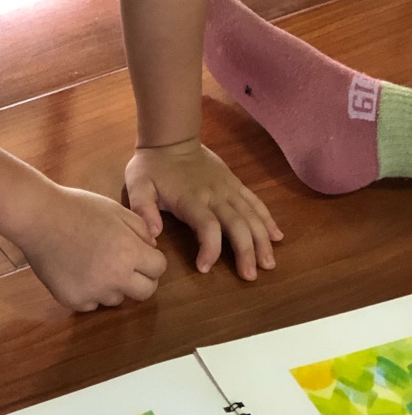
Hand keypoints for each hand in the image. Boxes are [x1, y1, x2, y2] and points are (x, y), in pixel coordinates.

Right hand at [14, 181, 166, 312]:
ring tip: (92, 263)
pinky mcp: (74, 301)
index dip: (152, 259)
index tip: (141, 254)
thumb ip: (140, 229)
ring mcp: (94, 292)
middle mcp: (116, 278)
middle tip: (125, 265)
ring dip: (113, 285)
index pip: (159, 268)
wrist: (37, 218)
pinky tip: (75, 270)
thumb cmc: (77, 208)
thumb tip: (152, 249)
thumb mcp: (115, 209)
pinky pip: (92, 303)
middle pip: (145, 292)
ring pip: (117, 298)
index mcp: (129, 252)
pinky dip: (88, 291)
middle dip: (141, 279)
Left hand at [125, 139, 282, 279]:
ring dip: (262, 240)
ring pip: (251, 216)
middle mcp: (215, 195)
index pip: (207, 226)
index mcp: (190, 199)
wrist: (171, 138)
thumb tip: (153, 234)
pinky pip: (255, 202)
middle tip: (250, 276)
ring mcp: (228, 189)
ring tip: (268, 264)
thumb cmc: (152, 166)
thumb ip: (143, 209)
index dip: (210, 249)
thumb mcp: (137, 185)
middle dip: (246, 251)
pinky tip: (277, 236)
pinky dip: (268, 219)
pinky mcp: (235, 183)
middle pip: (237, 224)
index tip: (204, 268)